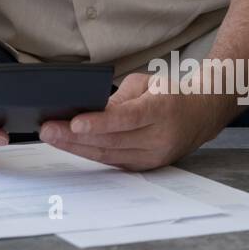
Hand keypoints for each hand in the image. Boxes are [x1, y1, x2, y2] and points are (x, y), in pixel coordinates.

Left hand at [38, 72, 233, 169]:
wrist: (200, 116)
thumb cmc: (169, 94)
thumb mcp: (147, 84)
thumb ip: (120, 97)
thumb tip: (90, 108)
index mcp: (163, 109)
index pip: (128, 118)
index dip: (100, 123)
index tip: (74, 123)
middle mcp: (160, 136)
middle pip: (112, 140)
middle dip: (75, 137)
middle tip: (47, 129)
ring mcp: (154, 155)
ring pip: (109, 154)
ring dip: (76, 148)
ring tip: (51, 137)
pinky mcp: (146, 166)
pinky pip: (112, 161)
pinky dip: (88, 153)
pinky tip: (68, 145)